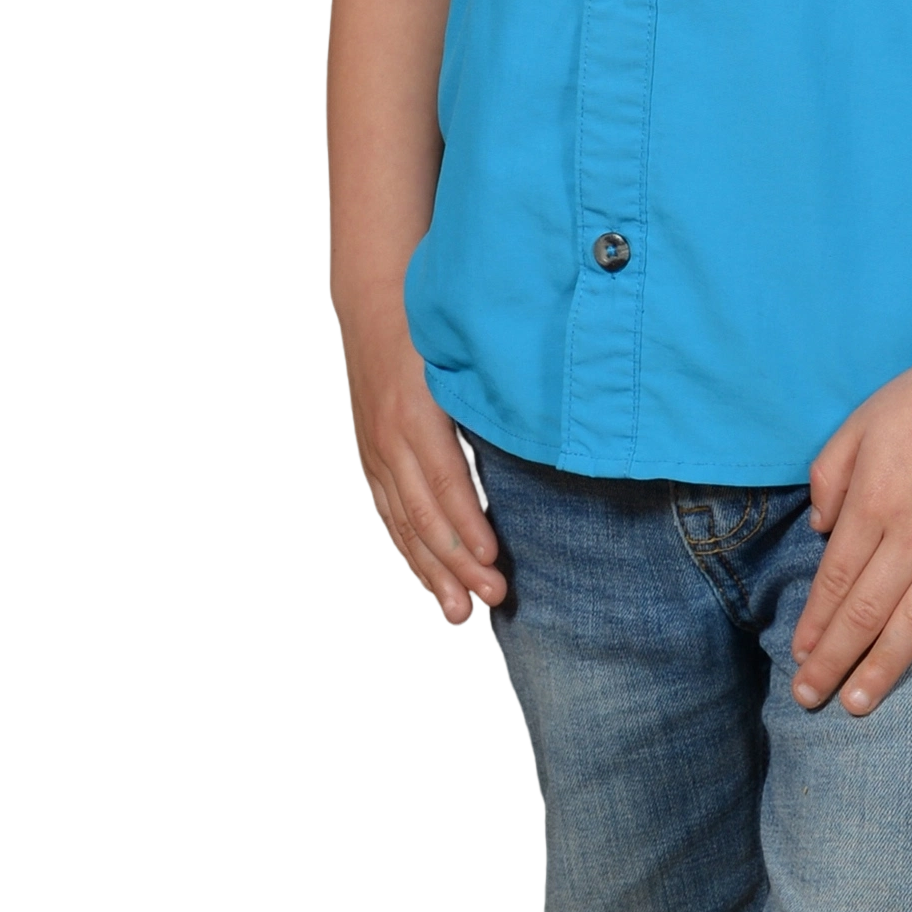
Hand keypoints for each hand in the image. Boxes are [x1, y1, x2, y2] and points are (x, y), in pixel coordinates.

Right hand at [343, 320, 503, 626]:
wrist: (371, 297)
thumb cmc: (431, 321)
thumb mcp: (460, 348)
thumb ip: (490, 390)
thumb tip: (539, 427)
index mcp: (416, 413)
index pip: (445, 482)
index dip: (468, 526)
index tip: (493, 560)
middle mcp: (390, 438)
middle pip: (425, 515)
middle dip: (457, 564)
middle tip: (492, 599)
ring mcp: (376, 451)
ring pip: (404, 525)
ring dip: (432, 572)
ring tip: (458, 613)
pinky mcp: (373, 458)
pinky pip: (390, 515)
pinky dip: (410, 552)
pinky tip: (429, 581)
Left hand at [788, 352, 911, 717]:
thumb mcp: (859, 423)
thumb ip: (830, 476)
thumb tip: (820, 528)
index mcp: (874, 505)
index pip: (835, 582)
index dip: (815, 626)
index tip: (798, 658)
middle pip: (867, 613)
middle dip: (834, 662)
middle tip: (811, 700)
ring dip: (886, 668)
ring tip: (860, 703)